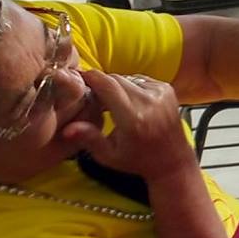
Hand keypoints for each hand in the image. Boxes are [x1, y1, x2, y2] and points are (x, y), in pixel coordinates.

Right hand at [60, 68, 196, 183]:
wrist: (172, 160)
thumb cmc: (136, 160)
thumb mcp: (108, 155)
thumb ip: (88, 138)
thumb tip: (66, 129)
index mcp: (133, 118)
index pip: (108, 85)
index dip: (91, 78)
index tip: (79, 81)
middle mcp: (149, 102)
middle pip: (115, 79)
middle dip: (101, 85)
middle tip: (94, 99)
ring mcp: (160, 93)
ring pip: (127, 77)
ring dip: (116, 86)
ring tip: (113, 105)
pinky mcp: (167, 89)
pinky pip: (140, 79)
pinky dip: (130, 87)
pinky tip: (130, 103)